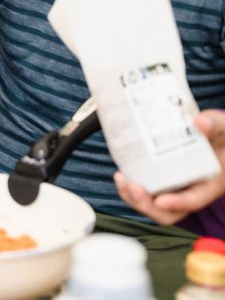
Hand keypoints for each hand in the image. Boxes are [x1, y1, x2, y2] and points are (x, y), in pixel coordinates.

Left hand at [114, 109, 224, 224]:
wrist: (218, 139)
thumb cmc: (223, 136)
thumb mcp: (224, 129)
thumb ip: (214, 125)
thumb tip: (199, 122)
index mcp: (211, 183)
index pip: (195, 200)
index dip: (178, 203)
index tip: (160, 201)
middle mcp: (192, 191)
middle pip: (170, 213)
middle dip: (147, 205)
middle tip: (132, 187)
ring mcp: (177, 189)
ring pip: (155, 206)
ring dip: (135, 198)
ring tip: (121, 179)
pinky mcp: (164, 182)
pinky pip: (148, 193)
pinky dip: (133, 189)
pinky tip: (122, 174)